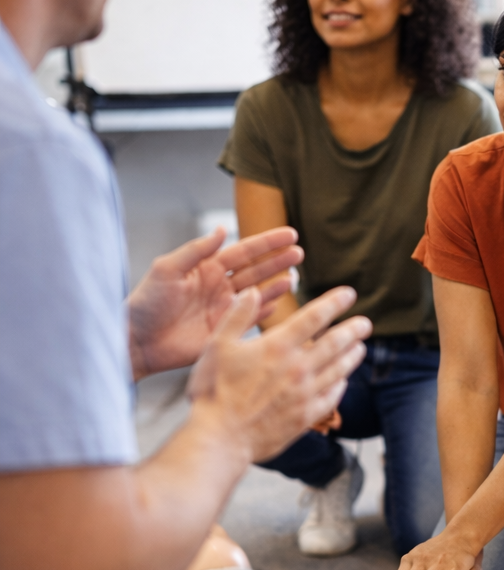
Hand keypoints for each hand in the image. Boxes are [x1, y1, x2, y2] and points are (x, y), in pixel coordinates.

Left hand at [127, 226, 303, 378]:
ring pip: (256, 293)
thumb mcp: (167, 269)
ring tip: (293, 277)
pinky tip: (279, 304)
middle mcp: (218, 287)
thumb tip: (222, 229)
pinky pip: (250, 319)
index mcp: (206, 269)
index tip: (290, 234)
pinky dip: (264, 311)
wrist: (138, 340)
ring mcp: (223, 310)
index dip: (267, 243)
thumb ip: (196, 250)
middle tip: (299, 254)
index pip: (243, 252)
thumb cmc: (146, 303)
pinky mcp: (224, 331)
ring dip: (275, 285)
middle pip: (255, 271)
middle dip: (277, 261)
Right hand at [187, 285, 370, 462]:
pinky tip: (342, 382)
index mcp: (278, 346)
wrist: (220, 436)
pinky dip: (340, 387)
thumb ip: (237, 316)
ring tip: (360, 348)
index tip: (348, 294)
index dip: (334, 303)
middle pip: (335, 343)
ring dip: (351, 357)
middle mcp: (297, 368)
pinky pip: (331, 398)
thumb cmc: (214, 391)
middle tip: (365, 324)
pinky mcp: (305, 417)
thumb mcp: (217, 345)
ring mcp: (304, 394)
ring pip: (337, 370)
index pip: (314, 317)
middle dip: (353, 331)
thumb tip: (252, 292)